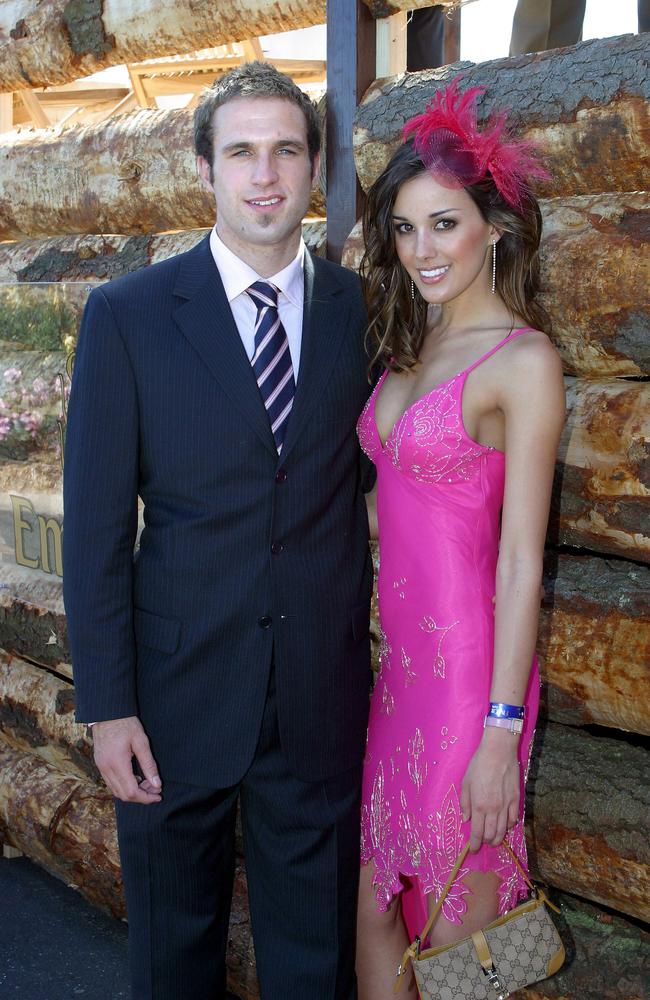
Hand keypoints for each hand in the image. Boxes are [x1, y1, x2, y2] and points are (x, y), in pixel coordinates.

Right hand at [91, 716, 161, 803]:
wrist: (107, 712)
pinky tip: (135, 777)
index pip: (131, 792)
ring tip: (147, 782)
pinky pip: (111, 783)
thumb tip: (157, 784)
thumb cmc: (126, 723)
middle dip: (141, 796)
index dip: (146, 798)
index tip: (158, 795)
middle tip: (155, 788)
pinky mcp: (100, 764)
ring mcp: (101, 768)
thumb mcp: (141, 741)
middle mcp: (106, 769)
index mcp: (117, 764)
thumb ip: (149, 764)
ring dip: (132, 792)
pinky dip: (124, 785)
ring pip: (116, 791)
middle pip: (123, 795)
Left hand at [460, 728, 519, 852]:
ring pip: (503, 830)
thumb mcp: (465, 782)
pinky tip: (505, 825)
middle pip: (491, 835)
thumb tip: (465, 819)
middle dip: (485, 842)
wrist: (499, 752)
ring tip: (493, 839)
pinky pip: (513, 820)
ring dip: (497, 838)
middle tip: (482, 843)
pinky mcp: (516, 800)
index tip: (473, 850)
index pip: (477, 833)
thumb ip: (465, 803)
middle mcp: (493, 810)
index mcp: (479, 806)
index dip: (474, 844)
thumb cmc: (479, 765)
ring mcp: (507, 806)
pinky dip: (509, 826)